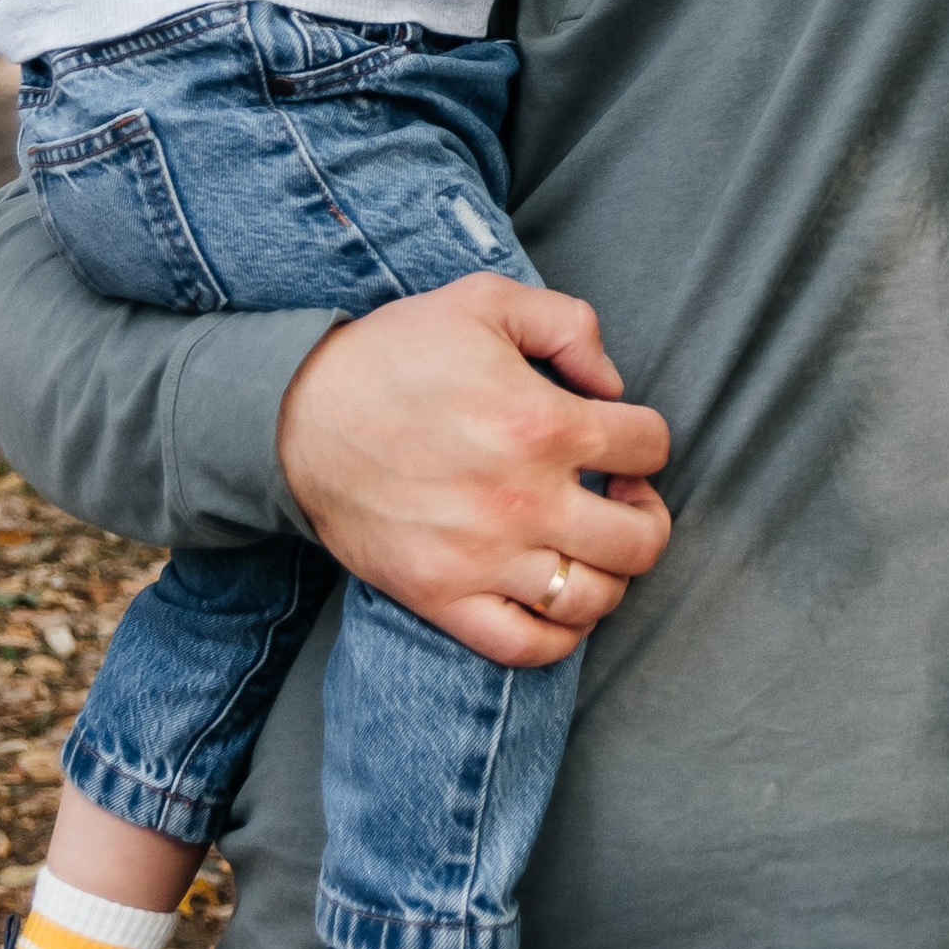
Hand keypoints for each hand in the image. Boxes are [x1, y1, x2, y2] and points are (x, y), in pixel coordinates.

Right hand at [276, 272, 671, 667]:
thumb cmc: (395, 353)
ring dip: (610, 573)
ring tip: (589, 543)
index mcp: (541, 422)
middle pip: (640, 541)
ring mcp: (484, 559)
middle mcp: (523, 500)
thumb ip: (568, 324)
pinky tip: (557, 598)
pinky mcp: (442, 599)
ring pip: (595, 600)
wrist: (299, 415)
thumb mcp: (485, 300)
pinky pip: (529, 648)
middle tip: (620, 495)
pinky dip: (560, 636)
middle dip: (647, 515)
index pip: (649, 445)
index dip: (646, 437)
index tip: (620, 436)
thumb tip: (612, 384)